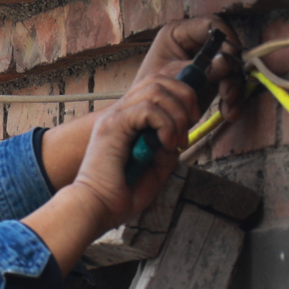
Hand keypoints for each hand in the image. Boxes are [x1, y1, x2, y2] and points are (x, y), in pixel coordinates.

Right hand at [22, 74, 202, 273]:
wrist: (96, 208)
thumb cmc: (120, 194)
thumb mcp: (156, 169)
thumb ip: (167, 149)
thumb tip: (179, 133)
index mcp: (129, 120)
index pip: (156, 85)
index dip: (181, 95)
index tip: (192, 120)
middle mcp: (120, 113)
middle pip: (158, 80)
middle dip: (184, 98)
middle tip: (189, 126)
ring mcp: (115, 117)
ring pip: (155, 90)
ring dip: (176, 113)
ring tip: (177, 140)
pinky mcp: (113, 126)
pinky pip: (147, 109)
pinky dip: (165, 124)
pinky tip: (166, 144)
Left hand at [132, 16, 245, 123]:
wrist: (148, 118)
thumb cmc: (152, 94)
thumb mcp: (176, 79)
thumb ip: (202, 69)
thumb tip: (226, 60)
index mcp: (178, 33)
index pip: (211, 24)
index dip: (226, 39)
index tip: (231, 61)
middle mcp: (194, 43)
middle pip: (226, 47)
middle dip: (231, 72)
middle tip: (227, 93)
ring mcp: (205, 60)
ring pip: (231, 67)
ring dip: (234, 89)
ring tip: (227, 108)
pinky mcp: (212, 77)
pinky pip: (230, 83)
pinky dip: (232, 99)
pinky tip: (228, 112)